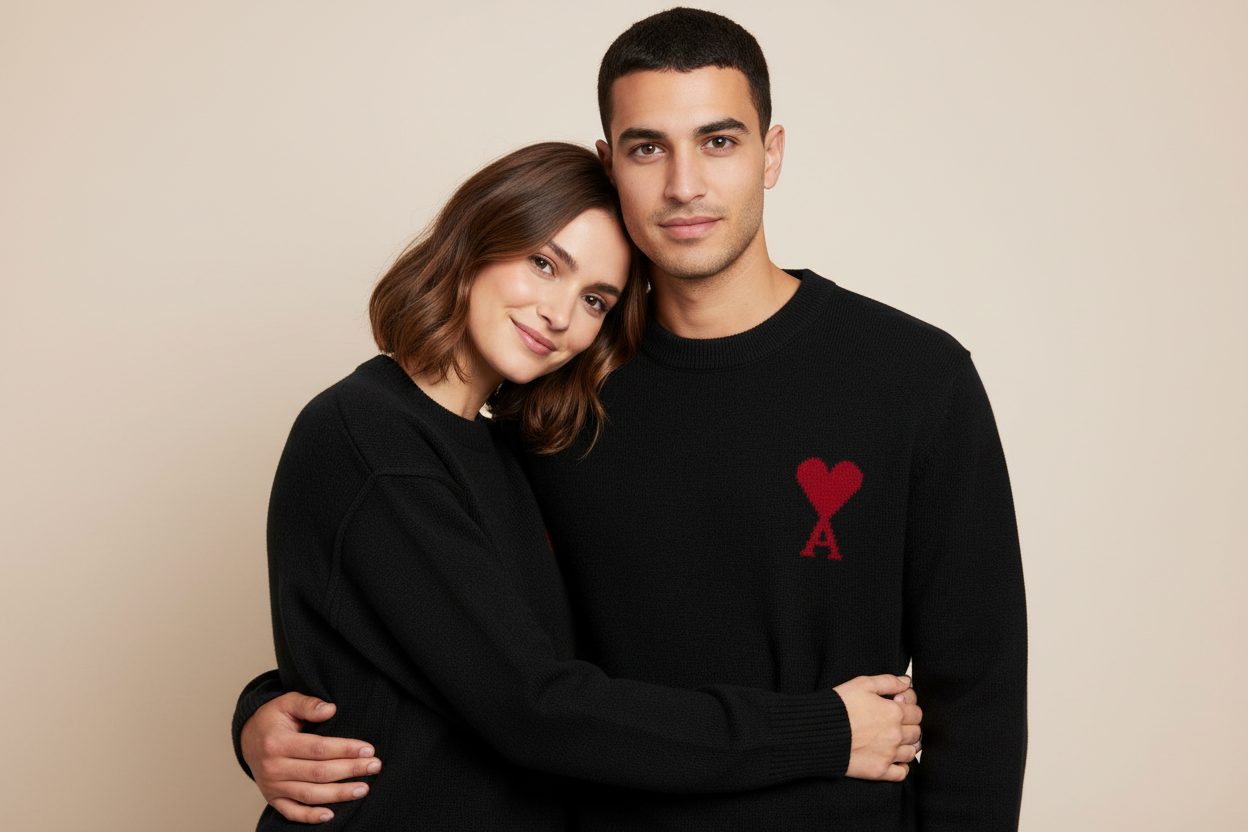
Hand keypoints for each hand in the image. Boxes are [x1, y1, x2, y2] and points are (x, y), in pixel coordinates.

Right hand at [241, 692, 380, 823]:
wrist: (248, 738)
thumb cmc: (273, 719)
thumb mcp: (287, 703)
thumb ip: (308, 704)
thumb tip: (331, 709)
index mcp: (277, 743)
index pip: (318, 748)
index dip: (345, 750)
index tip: (368, 749)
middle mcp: (273, 767)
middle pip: (318, 772)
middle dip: (350, 770)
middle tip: (375, 767)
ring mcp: (272, 786)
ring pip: (310, 794)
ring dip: (339, 794)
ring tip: (363, 789)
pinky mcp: (272, 799)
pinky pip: (292, 812)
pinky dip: (310, 817)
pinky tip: (332, 814)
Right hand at [833, 674, 922, 781]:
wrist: (817, 732)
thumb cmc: (838, 706)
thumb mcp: (862, 684)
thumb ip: (888, 681)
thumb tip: (906, 682)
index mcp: (894, 712)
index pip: (917, 711)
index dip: (909, 707)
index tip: (899, 706)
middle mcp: (896, 734)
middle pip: (916, 731)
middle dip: (909, 725)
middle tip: (895, 722)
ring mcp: (889, 754)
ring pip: (912, 752)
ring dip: (907, 745)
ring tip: (894, 740)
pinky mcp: (879, 771)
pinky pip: (902, 773)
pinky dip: (902, 767)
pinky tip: (893, 759)